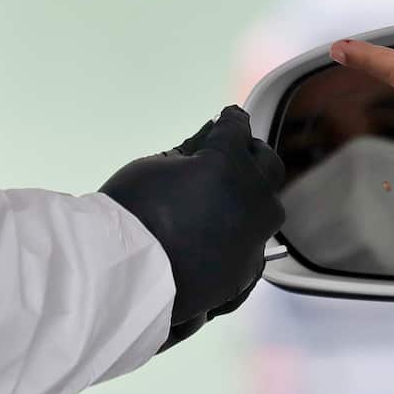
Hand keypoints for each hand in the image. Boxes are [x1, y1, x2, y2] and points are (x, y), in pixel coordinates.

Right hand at [99, 106, 285, 344]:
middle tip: (233, 155)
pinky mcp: (246, 270)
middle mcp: (252, 197)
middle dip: (252, 155)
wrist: (124, 275)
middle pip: (267, 165)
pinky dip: (242, 235)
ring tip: (227, 199)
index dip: (230, 121)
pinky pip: (254, 244)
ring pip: (268, 208)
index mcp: (229, 163)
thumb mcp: (155, 165)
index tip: (227, 119)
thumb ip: (190, 151)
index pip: (237, 129)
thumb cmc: (132, 211)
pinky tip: (221, 236)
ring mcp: (254, 236)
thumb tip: (207, 140)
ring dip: (253, 197)